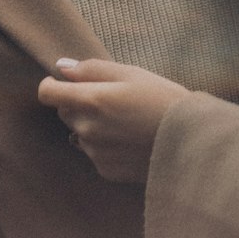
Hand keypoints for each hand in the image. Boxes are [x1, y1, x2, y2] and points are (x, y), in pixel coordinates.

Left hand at [38, 59, 189, 182]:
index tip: (65, 82)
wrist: (190, 142)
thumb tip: (61, 67)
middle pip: (64, 112)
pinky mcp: (105, 170)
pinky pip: (94, 152)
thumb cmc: (163, 100)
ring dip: (92, 124)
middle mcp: (87, 129)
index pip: (48, 93)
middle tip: (111, 99)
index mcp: (92, 100)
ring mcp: (95, 152)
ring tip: (125, 121)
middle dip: (78, 103)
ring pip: (79, 132)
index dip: (53, 85)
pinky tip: (130, 139)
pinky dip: (105, 144)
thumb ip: (92, 69)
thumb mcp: (132, 73)